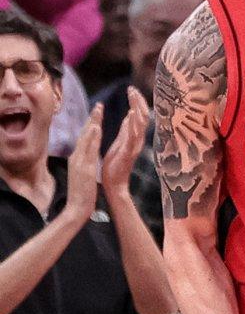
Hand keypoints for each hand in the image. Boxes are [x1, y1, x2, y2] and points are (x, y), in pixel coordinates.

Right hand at [64, 104, 102, 223]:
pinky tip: (96, 127)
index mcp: (78, 159)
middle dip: (91, 119)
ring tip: (98, 110)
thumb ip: (84, 163)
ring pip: (86, 138)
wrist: (77, 208)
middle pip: (84, 135)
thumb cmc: (82, 193)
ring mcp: (79, 162)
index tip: (96, 113)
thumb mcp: (83, 174)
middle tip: (98, 105)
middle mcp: (77, 157)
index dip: (90, 125)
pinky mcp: (84, 167)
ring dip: (92, 123)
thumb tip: (87, 156)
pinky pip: (88, 149)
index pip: (85, 139)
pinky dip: (92, 137)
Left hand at [102, 86, 148, 196]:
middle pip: (143, 116)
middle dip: (138, 101)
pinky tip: (131, 113)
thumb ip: (126, 129)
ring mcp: (134, 145)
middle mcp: (138, 139)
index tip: (131, 89)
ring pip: (141, 124)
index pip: (139, 115)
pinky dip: (134, 124)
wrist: (114, 183)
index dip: (137, 101)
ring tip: (133, 96)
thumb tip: (130, 114)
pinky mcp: (128, 152)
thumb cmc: (116, 164)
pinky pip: (133, 136)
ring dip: (137, 108)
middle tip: (132, 89)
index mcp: (134, 136)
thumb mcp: (120, 142)